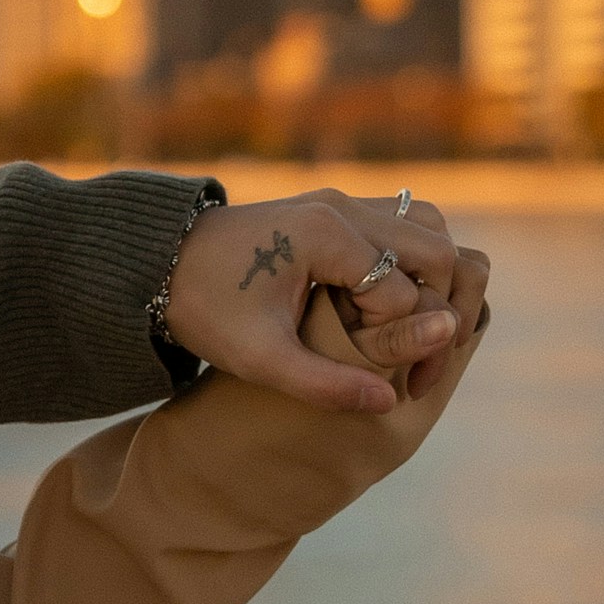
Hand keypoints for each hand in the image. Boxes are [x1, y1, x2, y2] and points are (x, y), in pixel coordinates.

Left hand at [164, 188, 474, 415]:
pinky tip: (387, 310)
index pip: (404, 295)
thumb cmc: (205, 309)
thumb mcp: (259, 358)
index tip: (390, 381)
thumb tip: (389, 402)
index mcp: (326, 236)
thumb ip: (324, 383)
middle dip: (442, 311)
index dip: (402, 343)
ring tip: (412, 334)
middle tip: (422, 364)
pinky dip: (413, 265)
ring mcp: (342, 201)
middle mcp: (343, 207)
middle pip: (438, 252)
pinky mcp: (337, 208)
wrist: (161, 262)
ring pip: (428, 230)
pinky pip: (403, 226)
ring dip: (434, 282)